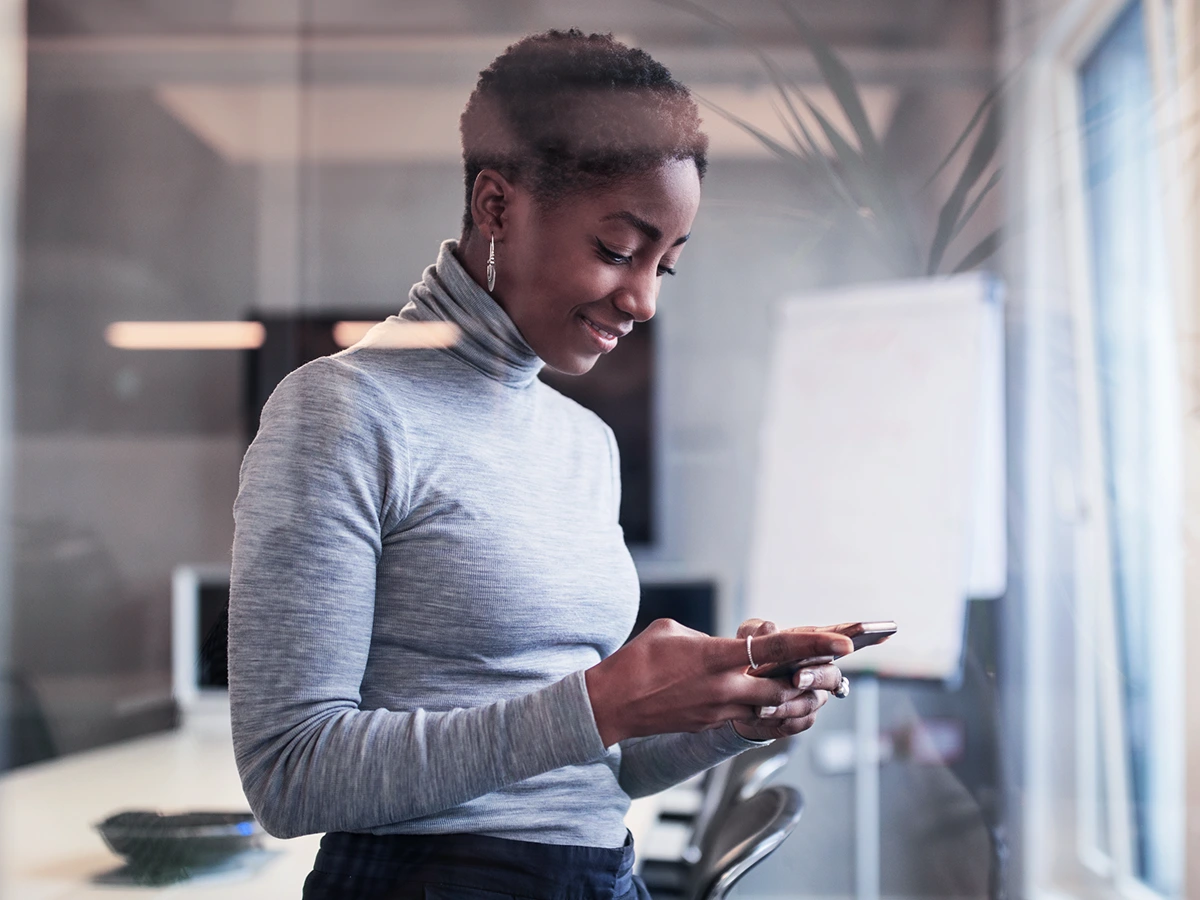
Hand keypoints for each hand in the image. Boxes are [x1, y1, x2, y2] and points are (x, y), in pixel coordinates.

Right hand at [585, 618, 852, 745]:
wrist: (611, 703)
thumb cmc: (637, 659)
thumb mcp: (673, 630)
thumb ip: (711, 636)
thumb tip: (733, 645)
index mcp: (715, 656)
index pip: (776, 649)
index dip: (814, 644)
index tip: (843, 642)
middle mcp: (724, 688)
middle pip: (787, 688)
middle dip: (816, 679)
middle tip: (837, 670)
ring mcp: (719, 711)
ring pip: (775, 711)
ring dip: (800, 700)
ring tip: (821, 689)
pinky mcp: (711, 726)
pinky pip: (754, 723)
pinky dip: (776, 715)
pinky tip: (788, 708)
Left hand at [730, 618, 844, 741]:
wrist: (734, 692)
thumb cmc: (749, 656)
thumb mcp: (749, 638)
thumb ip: (758, 630)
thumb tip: (770, 629)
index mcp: (808, 644)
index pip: (834, 636)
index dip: (851, 634)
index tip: (860, 637)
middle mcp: (817, 670)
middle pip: (831, 675)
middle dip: (817, 677)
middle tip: (797, 678)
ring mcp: (812, 696)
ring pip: (812, 702)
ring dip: (789, 703)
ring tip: (764, 703)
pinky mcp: (800, 719)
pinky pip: (796, 722)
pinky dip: (779, 718)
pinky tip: (761, 713)